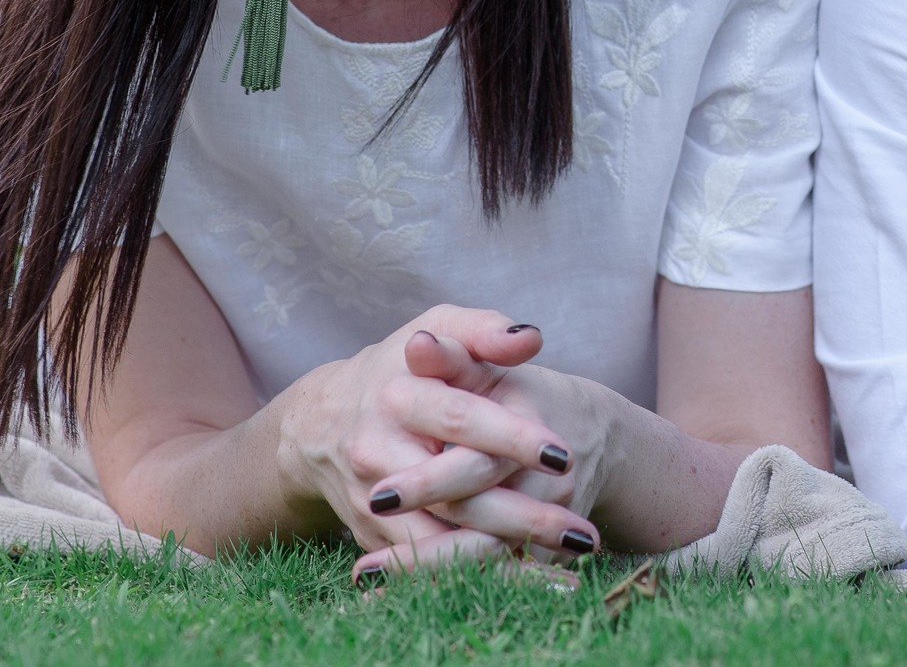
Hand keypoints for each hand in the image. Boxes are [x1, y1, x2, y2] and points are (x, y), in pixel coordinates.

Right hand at [271, 304, 599, 578]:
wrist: (325, 422)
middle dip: (521, 517)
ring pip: (442, 542)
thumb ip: (485, 331)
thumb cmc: (400, 368)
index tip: (564, 456)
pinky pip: (429, 565)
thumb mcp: (437, 330)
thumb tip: (531, 339)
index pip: (460, 420)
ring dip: (504, 559)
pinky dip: (477, 575)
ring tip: (567, 563)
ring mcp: (372, 503)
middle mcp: (377, 454)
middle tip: (582, 534)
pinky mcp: (373, 539)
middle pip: (454, 495)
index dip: (513, 438)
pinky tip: (528, 576)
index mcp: (398, 397)